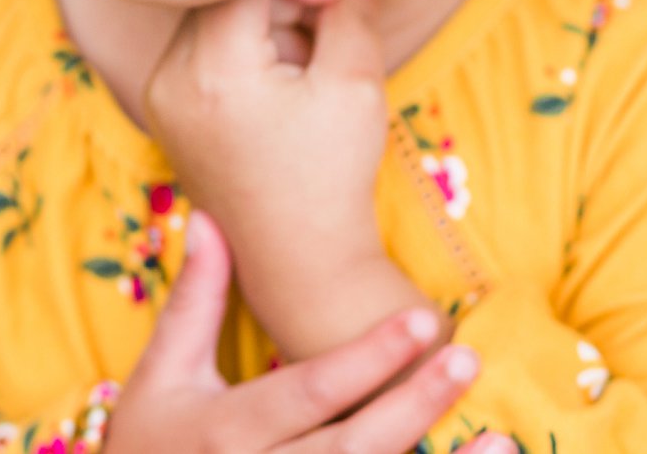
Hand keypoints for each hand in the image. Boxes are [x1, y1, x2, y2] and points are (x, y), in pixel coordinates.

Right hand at [103, 208, 511, 453]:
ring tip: (500, 444)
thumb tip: (208, 216)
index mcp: (224, 433)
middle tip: (468, 360)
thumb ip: (194, 300)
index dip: (367, 359)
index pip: (307, 392)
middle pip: (350, 449)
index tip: (423, 319)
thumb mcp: (160, 375)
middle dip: (413, 406)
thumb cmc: (146, 447)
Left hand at [142, 0, 389, 319]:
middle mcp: (168, 78)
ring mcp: (159, 96)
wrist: (298, 263)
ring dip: (263, 23)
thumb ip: (353, 7)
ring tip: (310, 60)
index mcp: (210, 69)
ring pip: (213, 20)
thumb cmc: (332, 176)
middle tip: (332, 19)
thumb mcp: (355, 83)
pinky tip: (283, 83)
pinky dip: (242, 51)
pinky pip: (201, 52)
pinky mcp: (165, 111)